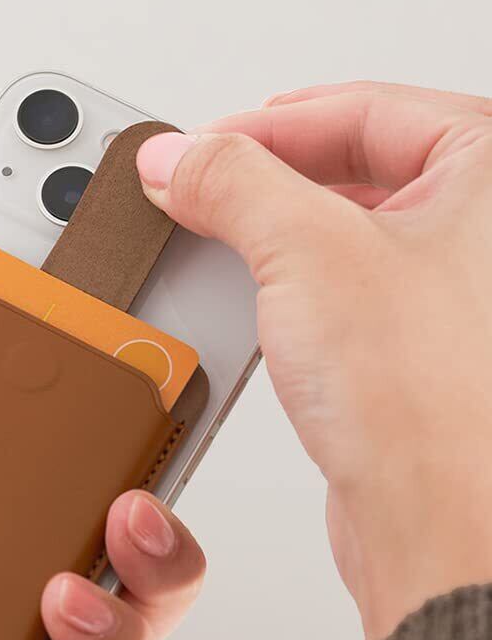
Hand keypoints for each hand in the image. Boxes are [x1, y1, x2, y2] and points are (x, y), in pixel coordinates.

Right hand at [137, 81, 491, 639]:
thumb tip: (178, 158)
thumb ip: (231, 183)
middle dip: (266, 179)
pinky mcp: (419, 346)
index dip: (264, 125)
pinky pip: (344, 289)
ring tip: (221, 242)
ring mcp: (454, 291)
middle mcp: (485, 230)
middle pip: (354, 166)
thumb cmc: (431, 404)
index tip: (196, 148)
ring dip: (274, 234)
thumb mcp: (306, 252)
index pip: (363, 111)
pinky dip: (292, 288)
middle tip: (200, 190)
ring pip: (345, 231)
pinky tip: (257, 304)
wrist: (440, 529)